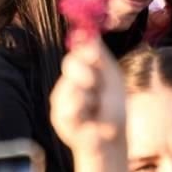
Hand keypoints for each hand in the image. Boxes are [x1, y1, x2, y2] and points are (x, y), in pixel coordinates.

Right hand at [50, 34, 125, 152]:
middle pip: (70, 63)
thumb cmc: (112, 107)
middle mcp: (68, 82)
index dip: (85, 51)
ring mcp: (62, 100)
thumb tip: (90, 32)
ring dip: (89, 99)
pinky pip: (69, 110)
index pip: (77, 53)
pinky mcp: (59, 117)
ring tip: (95, 109)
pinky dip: (84, 116)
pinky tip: (91, 123)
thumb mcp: (111, 77)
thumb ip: (100, 55)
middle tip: (95, 86)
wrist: (110, 139)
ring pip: (71, 88)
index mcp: (82, 70)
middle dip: (86, 74)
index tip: (94, 55)